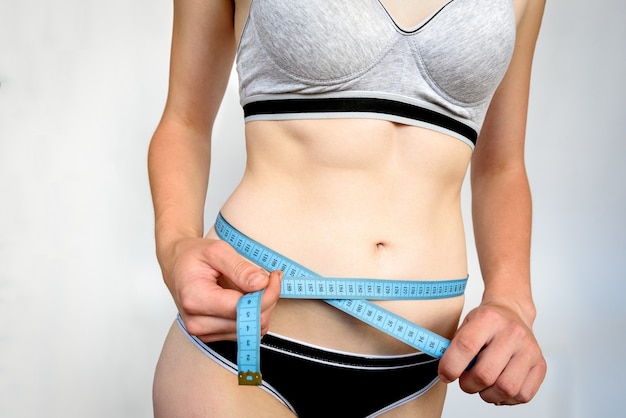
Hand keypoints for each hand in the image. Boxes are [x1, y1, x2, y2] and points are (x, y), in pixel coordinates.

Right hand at [160, 237, 282, 341]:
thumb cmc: (193, 256)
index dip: (266, 294)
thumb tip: (261, 283)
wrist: (176, 264)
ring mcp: (203, 332)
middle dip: (267, 300)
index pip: (242, 309)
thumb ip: (240, 268)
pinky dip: (253, 315)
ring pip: (251, 330)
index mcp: (195, 299)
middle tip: (269, 277)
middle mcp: (197, 322)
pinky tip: (248, 298)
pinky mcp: (212, 335)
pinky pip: (245, 331)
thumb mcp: (217, 250)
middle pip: (250, 323)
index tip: (274, 276)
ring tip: (256, 286)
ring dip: (261, 308)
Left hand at [438, 302, 546, 404]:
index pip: (466, 346)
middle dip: (468, 385)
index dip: (451, 366)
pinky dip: (507, 398)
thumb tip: (446, 372)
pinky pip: (523, 395)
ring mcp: (529, 349)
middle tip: (465, 381)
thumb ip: (454, 347)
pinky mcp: (540, 365)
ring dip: (487, 394)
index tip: (445, 375)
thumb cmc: (486, 322)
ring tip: (483, 385)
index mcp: (488, 319)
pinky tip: (499, 386)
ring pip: (506, 389)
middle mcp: (512, 333)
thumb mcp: (466, 324)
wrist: (512, 312)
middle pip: (485, 374)